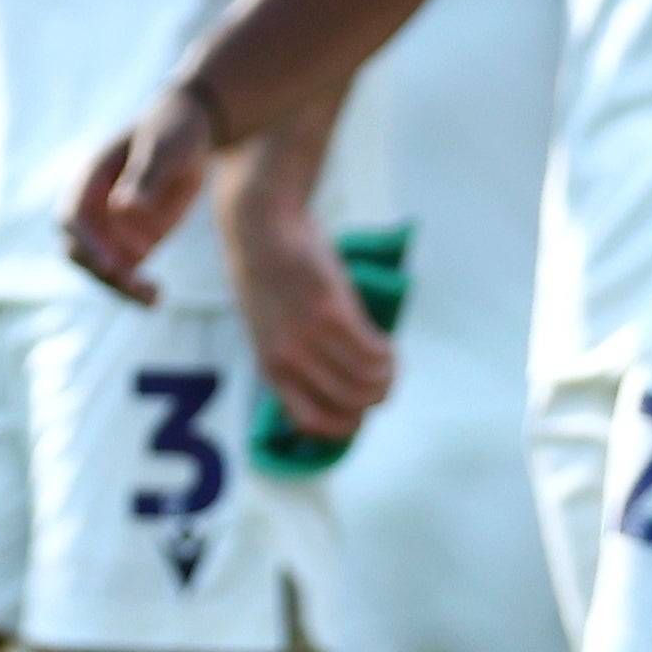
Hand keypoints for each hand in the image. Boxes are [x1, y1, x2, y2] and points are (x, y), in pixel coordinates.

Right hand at [65, 79, 224, 300]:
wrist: (192, 132)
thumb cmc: (173, 130)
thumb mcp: (164, 148)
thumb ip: (145, 177)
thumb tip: (122, 208)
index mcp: (91, 178)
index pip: (72, 217)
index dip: (85, 242)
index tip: (109, 264)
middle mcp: (95, 207)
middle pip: (78, 250)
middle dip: (99, 270)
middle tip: (130, 282)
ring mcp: (112, 228)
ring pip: (102, 268)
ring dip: (120, 287)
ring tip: (151, 298)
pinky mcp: (133, 242)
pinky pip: (128, 272)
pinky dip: (137, 289)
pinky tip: (156, 298)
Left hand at [218, 158, 396, 445]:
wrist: (262, 228)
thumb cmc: (267, 276)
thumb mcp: (268, 329)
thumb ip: (292, 356)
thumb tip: (333, 381)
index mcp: (270, 370)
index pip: (313, 423)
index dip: (346, 423)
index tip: (360, 407)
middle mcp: (289, 361)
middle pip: (350, 406)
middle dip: (376, 398)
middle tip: (384, 376)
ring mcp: (310, 338)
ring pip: (367, 382)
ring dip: (388, 375)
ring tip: (389, 358)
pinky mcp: (332, 312)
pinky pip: (373, 351)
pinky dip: (389, 353)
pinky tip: (388, 342)